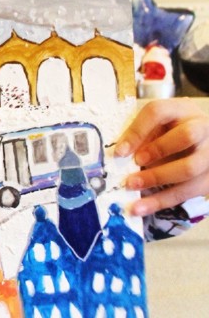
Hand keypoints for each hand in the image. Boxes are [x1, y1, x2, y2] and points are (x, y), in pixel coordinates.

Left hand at [116, 98, 208, 216]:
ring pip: (190, 168)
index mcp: (182, 110)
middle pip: (186, 136)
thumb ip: (140, 134)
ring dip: (157, 179)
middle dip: (158, 150)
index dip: (138, 130)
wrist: (202, 142)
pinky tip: (141, 208)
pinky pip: (188, 192)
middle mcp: (203, 129)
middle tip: (135, 163)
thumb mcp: (156, 125)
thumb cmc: (170, 131)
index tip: (119, 150)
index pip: (159, 112)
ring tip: (131, 187)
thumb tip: (118, 154)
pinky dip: (161, 201)